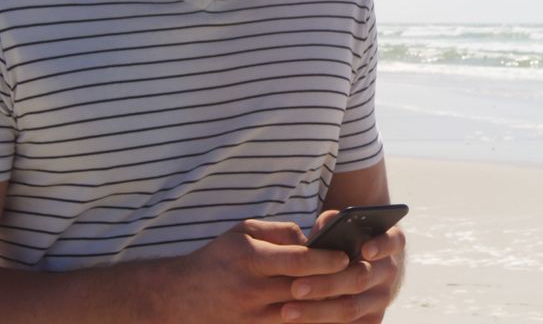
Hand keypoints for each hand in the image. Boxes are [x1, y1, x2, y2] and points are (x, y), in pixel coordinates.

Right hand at [167, 219, 351, 323]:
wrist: (178, 297)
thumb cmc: (218, 258)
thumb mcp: (242, 232)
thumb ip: (280, 232)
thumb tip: (313, 239)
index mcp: (250, 258)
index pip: (299, 261)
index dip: (327, 260)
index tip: (347, 256)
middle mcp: (251, 289)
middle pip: (306, 289)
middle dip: (337, 283)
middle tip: (361, 276)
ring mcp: (251, 316)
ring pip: (302, 314)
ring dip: (330, 308)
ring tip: (353, 296)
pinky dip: (311, 322)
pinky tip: (330, 316)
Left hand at [279, 209, 406, 322]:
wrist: (348, 274)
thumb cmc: (338, 246)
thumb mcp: (338, 231)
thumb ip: (332, 224)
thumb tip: (325, 227)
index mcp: (387, 244)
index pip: (394, 241)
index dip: (382, 245)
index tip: (365, 249)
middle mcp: (388, 272)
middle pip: (361, 278)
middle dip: (327, 284)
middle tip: (296, 287)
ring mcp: (381, 300)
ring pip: (350, 308)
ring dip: (317, 311)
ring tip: (288, 311)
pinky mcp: (371, 322)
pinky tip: (299, 322)